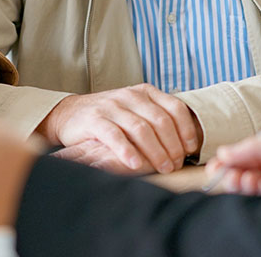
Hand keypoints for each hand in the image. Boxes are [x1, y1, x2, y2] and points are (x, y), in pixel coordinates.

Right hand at [37, 83, 199, 173]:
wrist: (69, 114)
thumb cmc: (110, 117)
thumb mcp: (135, 110)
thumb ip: (156, 119)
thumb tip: (186, 145)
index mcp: (145, 92)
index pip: (175, 107)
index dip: (187, 130)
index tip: (190, 149)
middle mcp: (130, 95)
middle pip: (160, 121)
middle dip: (173, 146)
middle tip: (176, 165)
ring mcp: (112, 106)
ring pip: (141, 129)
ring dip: (156, 152)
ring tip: (163, 168)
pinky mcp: (95, 119)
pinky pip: (115, 135)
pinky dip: (127, 151)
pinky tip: (135, 164)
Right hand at [205, 128, 260, 196]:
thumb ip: (251, 147)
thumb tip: (223, 153)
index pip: (241, 156)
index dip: (226, 162)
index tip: (214, 168)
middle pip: (243, 172)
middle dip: (233, 175)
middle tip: (231, 177)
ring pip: (252, 185)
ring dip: (245, 183)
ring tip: (247, 180)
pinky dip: (258, 191)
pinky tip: (259, 185)